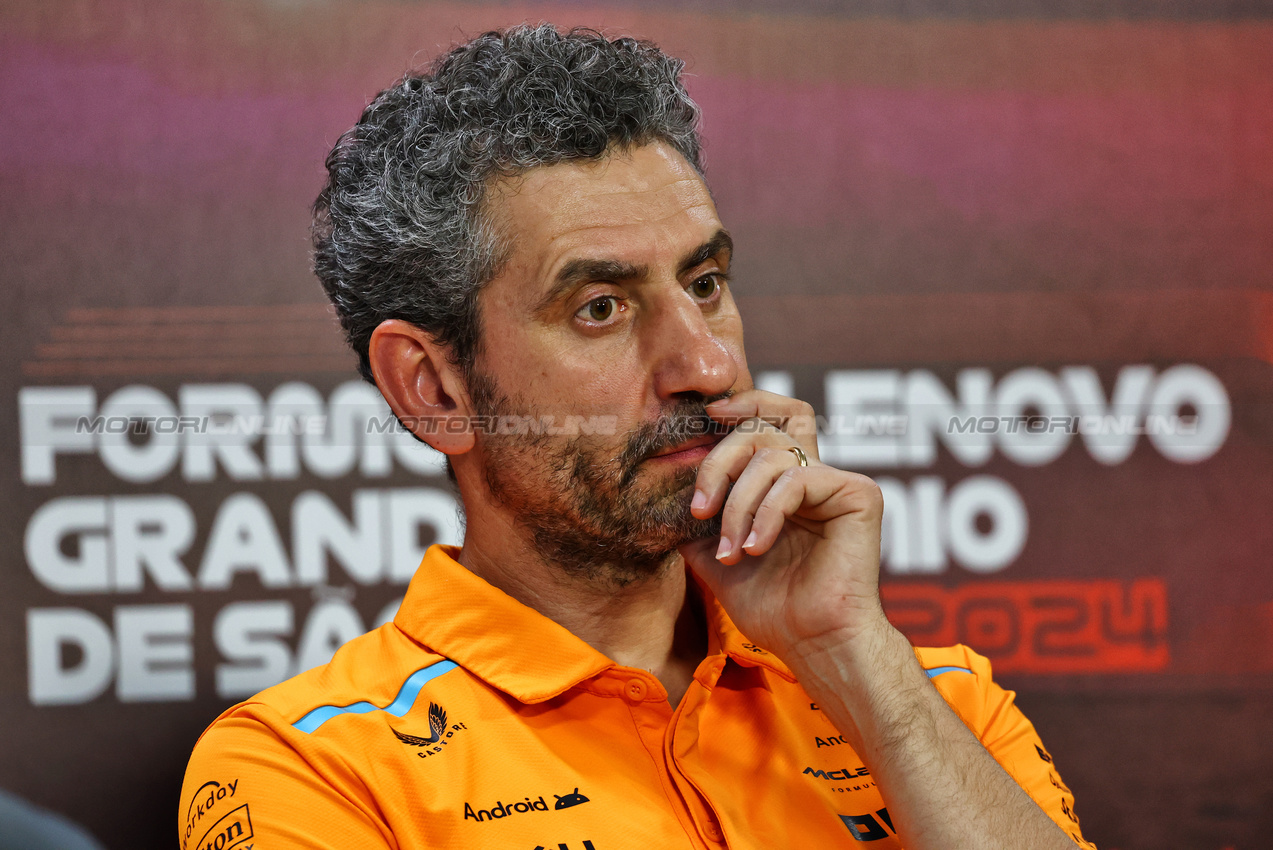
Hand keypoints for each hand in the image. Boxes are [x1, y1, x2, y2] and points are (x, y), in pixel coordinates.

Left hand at [678, 390, 890, 661]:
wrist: (810, 642)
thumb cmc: (771, 606)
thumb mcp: (716, 555)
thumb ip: (698, 518)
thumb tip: (665, 487)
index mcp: (785, 483)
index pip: (769, 420)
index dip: (741, 406)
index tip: (705, 419)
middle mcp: (814, 475)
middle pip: (762, 429)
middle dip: (719, 462)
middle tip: (700, 509)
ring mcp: (837, 482)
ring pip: (772, 456)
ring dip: (739, 503)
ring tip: (733, 550)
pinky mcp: (858, 493)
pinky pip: (796, 479)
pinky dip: (767, 512)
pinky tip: (757, 546)